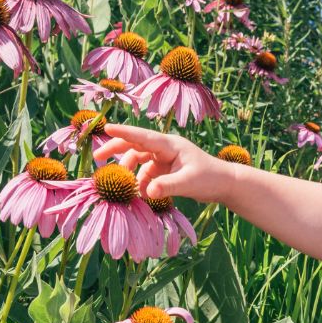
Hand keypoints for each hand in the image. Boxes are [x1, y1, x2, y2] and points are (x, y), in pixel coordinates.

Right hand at [92, 124, 234, 203]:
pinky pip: (147, 173)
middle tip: (97, 158)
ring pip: (139, 161)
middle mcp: (165, 148)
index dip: (124, 132)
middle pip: (135, 145)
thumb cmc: (209, 179)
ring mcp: (165, 158)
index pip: (143, 137)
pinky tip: (142, 194)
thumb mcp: (188, 183)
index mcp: (170, 145)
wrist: (224, 184)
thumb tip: (147, 192)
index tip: (106, 128)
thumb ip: (167, 187)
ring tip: (127, 188)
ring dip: (131, 173)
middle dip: (116, 149)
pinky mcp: (166, 169)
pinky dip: (142, 183)